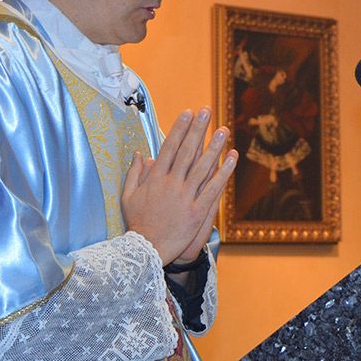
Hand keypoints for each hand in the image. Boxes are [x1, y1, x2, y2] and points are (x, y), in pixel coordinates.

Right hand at [122, 108, 237, 264]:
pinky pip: (213, 188)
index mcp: (155, 178)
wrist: (147, 249)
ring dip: (214, 146)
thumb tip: (140, 154)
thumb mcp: (128, 197)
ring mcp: (185, 197)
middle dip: (197, 129)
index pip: (169, 147)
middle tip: (206, 111)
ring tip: (223, 129)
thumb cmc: (137, 224)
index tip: (187, 113)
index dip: (179, 129)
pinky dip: (223, 172)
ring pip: (203, 166)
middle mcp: (171, 183)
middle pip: (187, 151)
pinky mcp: (197, 211)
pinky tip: (232, 157)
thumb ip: (134, 174)